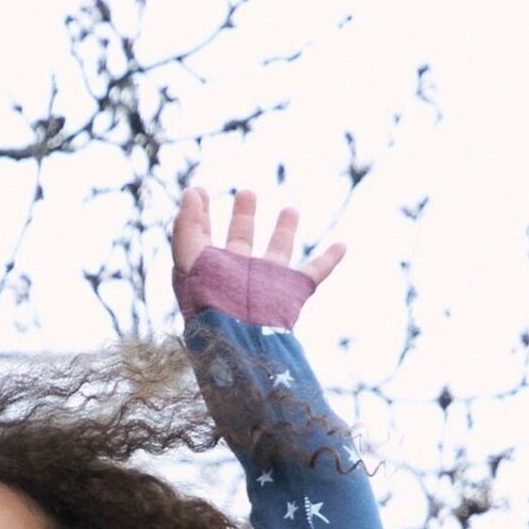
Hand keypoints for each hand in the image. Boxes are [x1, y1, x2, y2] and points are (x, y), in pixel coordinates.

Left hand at [172, 183, 344, 300]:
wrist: (237, 338)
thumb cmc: (208, 304)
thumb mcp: (188, 259)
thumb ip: (187, 225)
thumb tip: (192, 192)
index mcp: (212, 270)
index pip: (204, 237)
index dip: (201, 214)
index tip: (200, 190)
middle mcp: (239, 275)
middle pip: (241, 240)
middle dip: (244, 215)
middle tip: (247, 192)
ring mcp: (266, 284)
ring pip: (279, 252)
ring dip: (285, 231)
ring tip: (291, 209)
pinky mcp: (291, 292)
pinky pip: (315, 273)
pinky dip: (330, 260)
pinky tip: (342, 246)